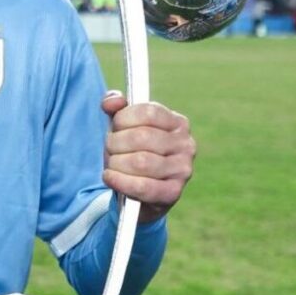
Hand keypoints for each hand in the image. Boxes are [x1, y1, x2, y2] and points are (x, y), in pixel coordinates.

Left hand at [101, 91, 195, 223]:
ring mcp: (183, 170)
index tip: (115, 126)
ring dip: (116, 163)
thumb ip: (115, 107)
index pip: (149, 112)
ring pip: (141, 162)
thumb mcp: (123, 126)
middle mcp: (186, 144)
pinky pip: (143, 186)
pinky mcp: (173, 193)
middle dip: (116, 143)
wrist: (139, 190)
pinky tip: (110, 177)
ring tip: (111, 164)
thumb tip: (112, 101)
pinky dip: (120, 181)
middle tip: (110, 148)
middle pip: (142, 137)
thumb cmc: (131, 151)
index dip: (124, 118)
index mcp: (177, 122)